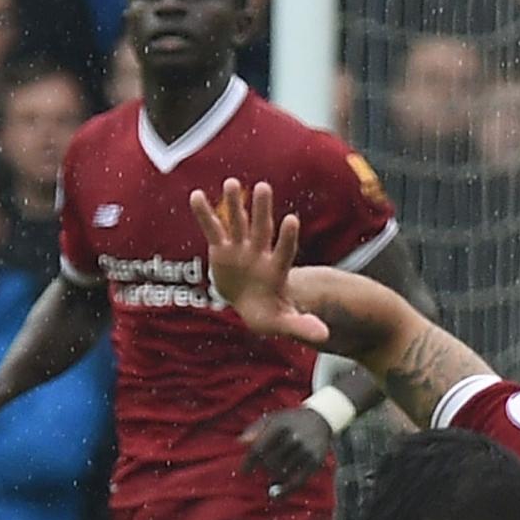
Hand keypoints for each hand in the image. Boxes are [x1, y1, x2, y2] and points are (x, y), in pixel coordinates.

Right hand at [188, 177, 330, 346]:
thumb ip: (302, 326)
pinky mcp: (222, 249)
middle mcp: (260, 254)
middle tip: (263, 187)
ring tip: (231, 183)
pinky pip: (213, 229)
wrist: (254, 304)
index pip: (284, 252)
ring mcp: (241, 249)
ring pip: (238, 223)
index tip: (291, 219)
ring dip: (235, 204)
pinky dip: (205, 214)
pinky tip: (196, 195)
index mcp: (276, 271)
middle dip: (262, 210)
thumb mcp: (285, 324)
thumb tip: (323, 336)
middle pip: (262, 229)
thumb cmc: (271, 313)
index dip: (287, 238)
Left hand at [243, 407, 333, 496]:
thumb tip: (240, 442)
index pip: (259, 448)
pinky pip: (297, 482)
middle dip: (264, 466)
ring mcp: (306, 450)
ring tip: (278, 467)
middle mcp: (295, 437)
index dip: (249, 463)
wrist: (321, 419)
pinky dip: (285, 491)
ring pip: (281, 473)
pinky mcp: (315, 461)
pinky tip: (275, 496)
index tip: (243, 473)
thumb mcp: (273, 418)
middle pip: (269, 463)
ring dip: (275, 475)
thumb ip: (255, 429)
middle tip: (266, 464)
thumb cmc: (290, 421)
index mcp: (280, 425)